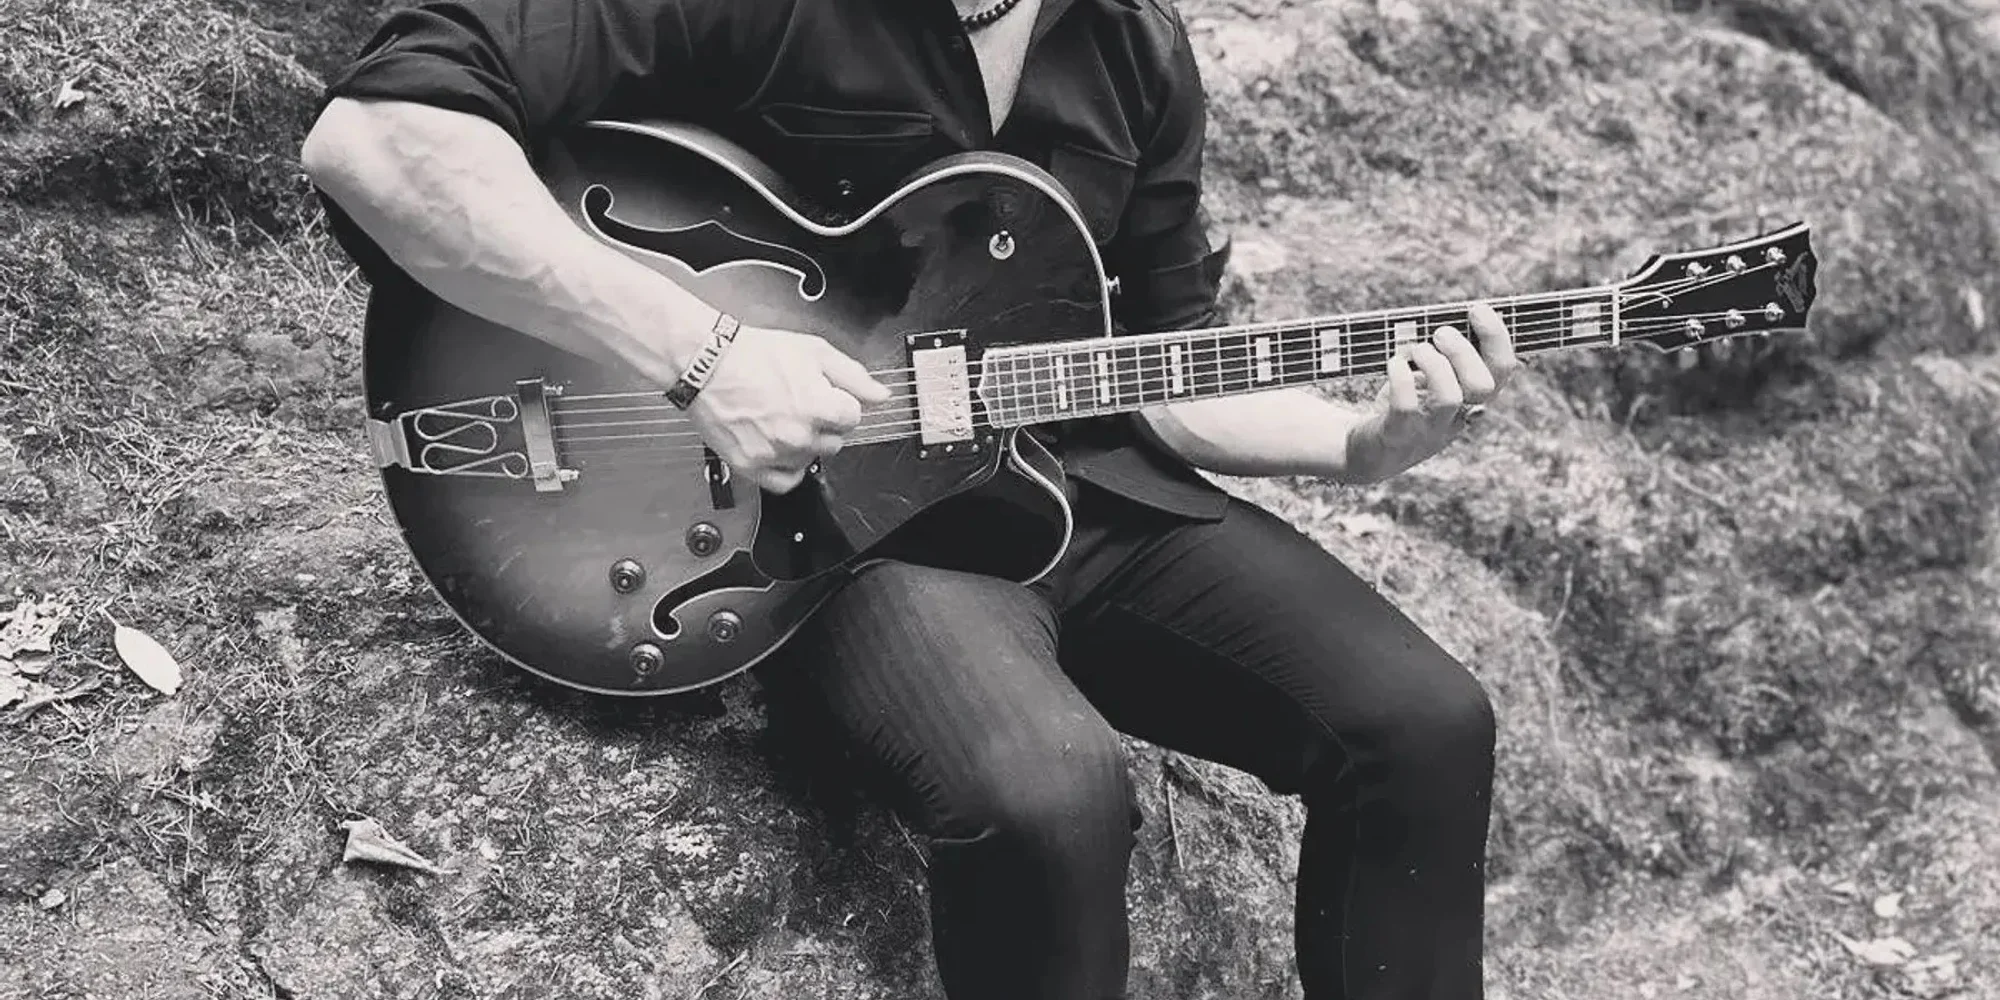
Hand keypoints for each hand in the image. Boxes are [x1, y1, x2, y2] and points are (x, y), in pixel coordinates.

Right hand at [683, 324, 890, 492]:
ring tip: (781, 416)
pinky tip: (779, 446)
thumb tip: (881, 395)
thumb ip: (853, 376)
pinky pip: (785, 481)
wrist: (706, 364)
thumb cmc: (754, 355)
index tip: (824, 393)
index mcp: (819, 408)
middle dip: (823, 422)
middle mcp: (799, 436)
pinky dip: (788, 467)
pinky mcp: (752, 466)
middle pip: (834, 441)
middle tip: (799, 402)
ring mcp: (775, 454)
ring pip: (811, 459)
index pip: (853, 417)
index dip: (839, 401)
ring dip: (804, 443)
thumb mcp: (814, 351)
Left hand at [1350, 302, 1517, 481]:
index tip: (1476, 309)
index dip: (1496, 337)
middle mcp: (1457, 417)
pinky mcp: (1397, 435)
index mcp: (1472, 398)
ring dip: (1435, 364)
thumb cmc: (1401, 401)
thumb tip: (1457, 315)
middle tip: (1439, 333)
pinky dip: (1401, 378)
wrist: (1366, 450)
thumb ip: (1447, 353)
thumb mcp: (1429, 377)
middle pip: (1483, 386)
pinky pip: (1406, 407)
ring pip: (1450, 399)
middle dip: (1464, 351)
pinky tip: (1394, 364)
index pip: (1503, 369)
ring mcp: (1428, 430)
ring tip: (1417, 349)